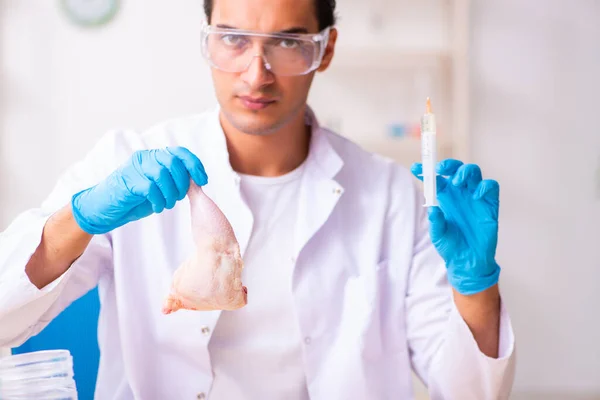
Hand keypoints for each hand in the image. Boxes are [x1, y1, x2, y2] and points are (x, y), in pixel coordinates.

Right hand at [71, 147, 207, 233]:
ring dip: (170, 193)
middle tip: (179, 198)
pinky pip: (150, 188)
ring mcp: (134, 168)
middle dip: (182, 183)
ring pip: (162, 174)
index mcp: (154, 157)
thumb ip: (174, 181)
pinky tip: (157, 207)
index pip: (180, 153)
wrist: (103, 208)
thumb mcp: (158, 188)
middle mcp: (144, 158)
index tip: (203, 180)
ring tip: (167, 204)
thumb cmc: (133, 199)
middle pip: (173, 162)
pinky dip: (158, 200)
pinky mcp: (127, 181)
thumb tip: (195, 181)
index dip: (194, 165)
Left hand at [411, 159, 500, 294]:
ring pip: (473, 172)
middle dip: (449, 165)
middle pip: (456, 169)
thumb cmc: (450, 246)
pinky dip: (484, 186)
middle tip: (440, 169)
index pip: (435, 178)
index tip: (414, 168)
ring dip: (465, 172)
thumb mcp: (438, 234)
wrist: (469, 260)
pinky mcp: (490, 204)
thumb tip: (432, 209)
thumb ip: (436, 221)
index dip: (425, 170)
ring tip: (457, 182)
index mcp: (444, 197)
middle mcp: (459, 193)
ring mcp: (475, 197)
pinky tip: (476, 196)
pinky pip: (491, 186)